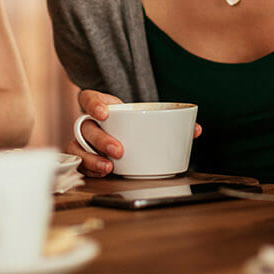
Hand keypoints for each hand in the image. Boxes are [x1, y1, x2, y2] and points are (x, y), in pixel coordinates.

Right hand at [66, 89, 202, 176]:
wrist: (121, 130)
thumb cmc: (132, 123)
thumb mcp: (146, 116)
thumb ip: (169, 121)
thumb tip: (195, 129)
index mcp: (101, 105)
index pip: (87, 98)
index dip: (93, 104)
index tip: (105, 113)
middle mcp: (88, 122)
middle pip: (85, 128)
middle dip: (101, 140)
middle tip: (119, 149)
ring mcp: (83, 140)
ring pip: (77, 148)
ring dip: (91, 159)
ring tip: (109, 167)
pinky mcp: (83, 157)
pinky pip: (79, 164)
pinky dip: (89, 170)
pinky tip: (103, 174)